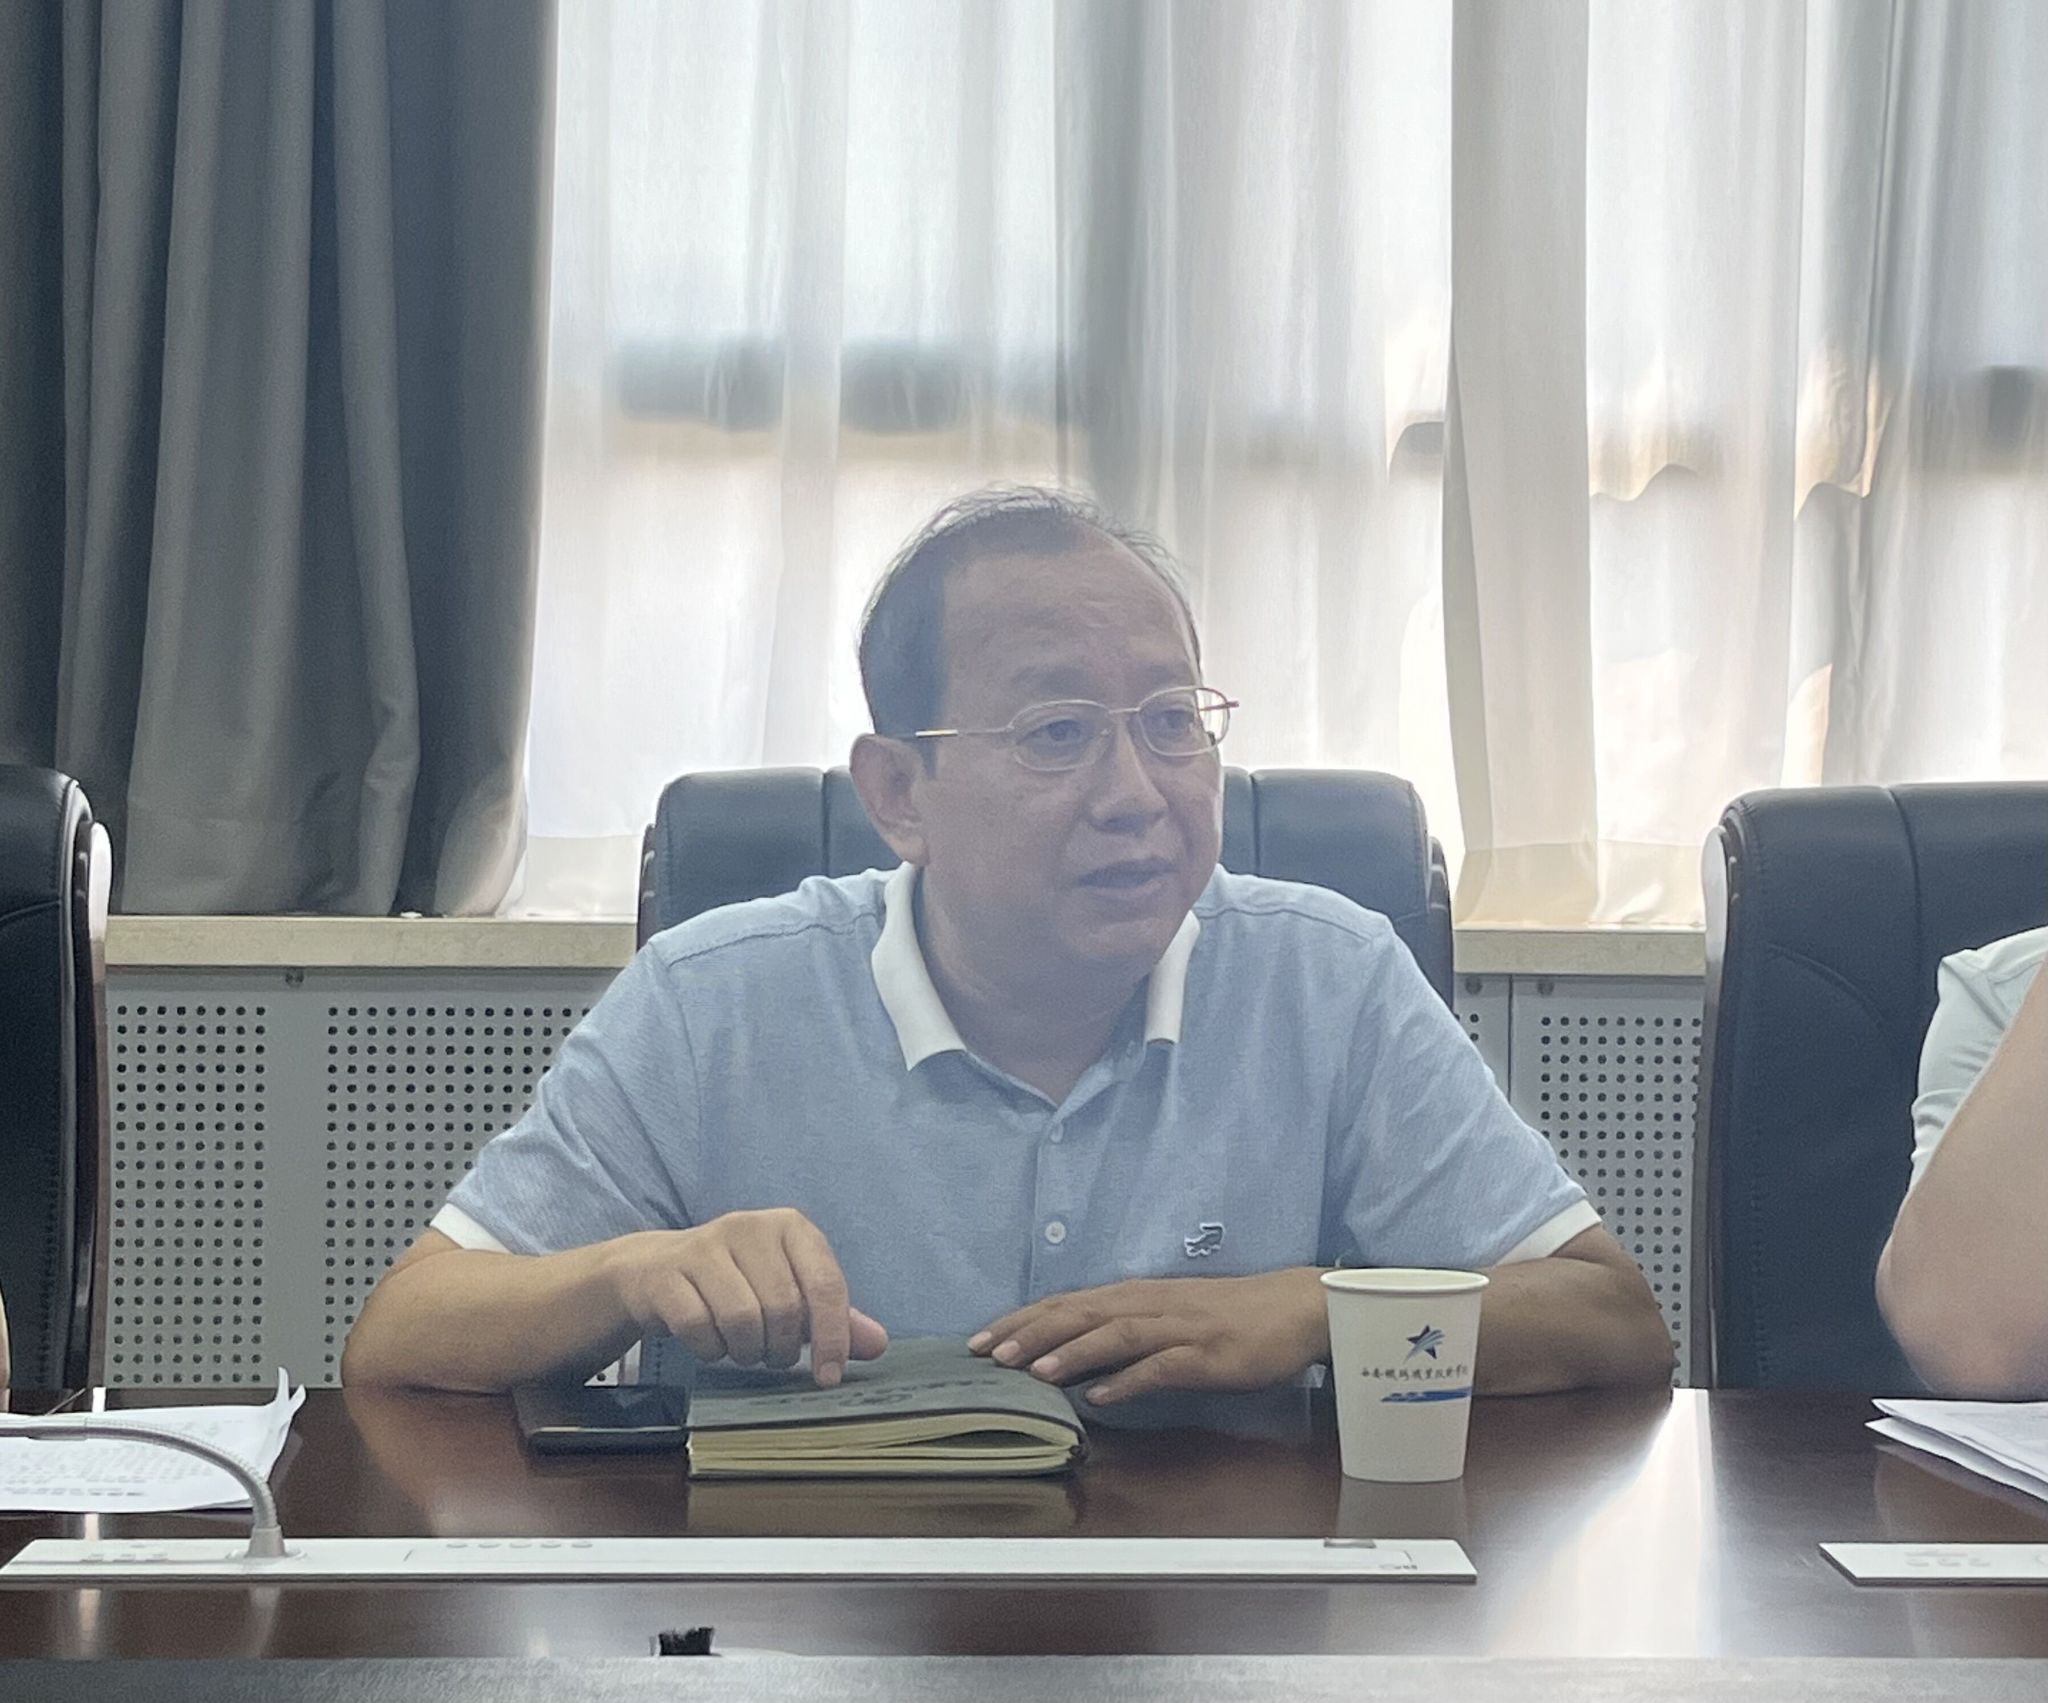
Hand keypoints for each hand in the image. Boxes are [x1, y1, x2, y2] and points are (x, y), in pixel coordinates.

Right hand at [603, 1209, 887, 1386]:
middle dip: (781, 1348)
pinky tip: (708, 1342)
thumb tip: (878, 1343)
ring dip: (745, 1352)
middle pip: (784, 1307)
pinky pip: (698, 1326)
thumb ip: (833, 1318)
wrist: (652, 1271)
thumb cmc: (735, 1284)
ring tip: (742, 1349)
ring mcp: (703, 1246)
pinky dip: (709, 1349)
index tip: (829, 1376)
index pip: (825, 1284)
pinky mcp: (666, 1273)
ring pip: (742, 1318)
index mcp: (789, 1228)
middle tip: (771, 1355)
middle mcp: (749, 1226)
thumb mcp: (788, 1294)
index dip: (832, 1337)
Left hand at [968, 1269, 1327, 1403]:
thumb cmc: (1228, 1315)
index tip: (979, 1338)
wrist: (1294, 1308)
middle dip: (1030, 1332)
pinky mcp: (1207, 1354)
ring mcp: (1178, 1328)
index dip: (1021, 1320)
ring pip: (1114, 1334)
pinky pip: (1162, 1367)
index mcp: (1136, 1296)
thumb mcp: (1167, 1317)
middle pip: (1079, 1313)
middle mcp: (1149, 1305)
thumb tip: (1074, 1359)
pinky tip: (1103, 1396)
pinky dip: (1129, 1380)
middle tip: (985, 1353)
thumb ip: (1123, 1333)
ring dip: (1071, 1352)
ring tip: (1032, 1370)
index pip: (1066, 1303)